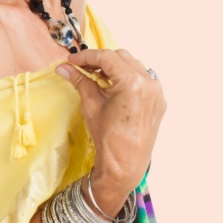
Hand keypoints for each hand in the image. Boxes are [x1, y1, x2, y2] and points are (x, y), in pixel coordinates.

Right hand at [56, 48, 166, 202]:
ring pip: (133, 66)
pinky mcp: (159, 100)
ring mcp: (157, 91)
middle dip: (100, 60)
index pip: (107, 57)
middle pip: (121, 57)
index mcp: (132, 82)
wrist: (125, 166)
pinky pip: (142, 79)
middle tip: (82, 68)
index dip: (87, 56)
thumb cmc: (107, 138)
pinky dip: (127, 77)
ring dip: (114, 67)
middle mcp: (148, 82)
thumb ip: (79, 81)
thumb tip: (63, 68)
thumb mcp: (91, 105)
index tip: (72, 60)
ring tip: (96, 76)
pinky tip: (113, 85)